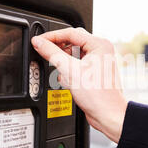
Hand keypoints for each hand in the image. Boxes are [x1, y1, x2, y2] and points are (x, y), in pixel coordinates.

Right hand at [31, 27, 126, 142]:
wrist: (108, 114)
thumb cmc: (99, 95)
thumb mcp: (70, 71)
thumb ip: (52, 54)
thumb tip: (39, 43)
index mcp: (99, 44)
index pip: (70, 33)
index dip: (52, 36)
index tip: (39, 41)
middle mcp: (100, 50)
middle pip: (72, 41)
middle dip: (58, 48)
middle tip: (44, 50)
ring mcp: (98, 61)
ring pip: (73, 54)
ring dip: (63, 61)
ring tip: (57, 68)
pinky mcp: (94, 72)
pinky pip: (76, 65)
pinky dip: (68, 70)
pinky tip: (66, 79)